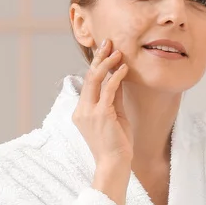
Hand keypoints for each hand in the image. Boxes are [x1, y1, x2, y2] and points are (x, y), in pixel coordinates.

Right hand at [72, 39, 132, 204]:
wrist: (115, 163)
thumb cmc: (117, 142)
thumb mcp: (115, 115)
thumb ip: (114, 97)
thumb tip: (118, 77)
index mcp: (81, 111)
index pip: (88, 82)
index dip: (96, 64)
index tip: (104, 50)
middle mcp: (82, 109)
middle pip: (89, 77)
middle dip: (99, 57)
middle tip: (108, 42)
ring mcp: (89, 112)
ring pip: (95, 79)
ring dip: (107, 63)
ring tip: (118, 51)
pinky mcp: (101, 114)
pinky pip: (108, 89)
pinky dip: (116, 76)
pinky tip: (124, 67)